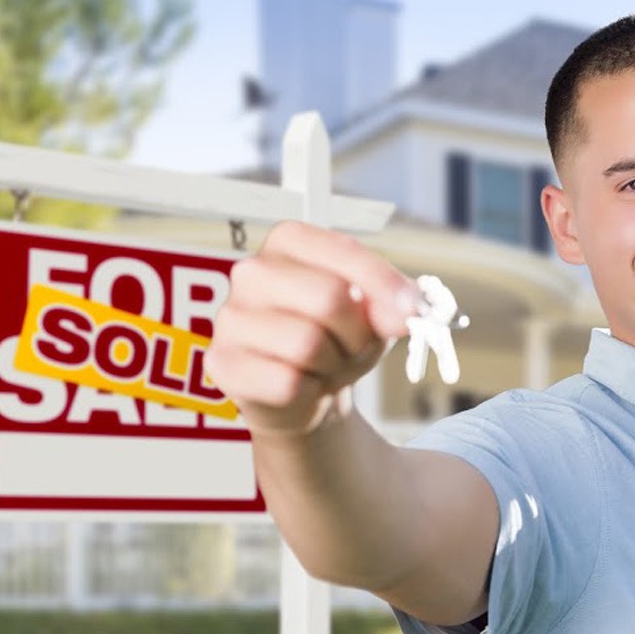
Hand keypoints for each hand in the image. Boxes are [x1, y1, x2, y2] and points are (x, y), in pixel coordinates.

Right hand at [205, 221, 420, 435]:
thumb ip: (395, 304)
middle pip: (329, 298)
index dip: (385, 284)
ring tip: (324, 364)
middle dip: (357, 333)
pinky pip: (285, 382)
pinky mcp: (222, 363)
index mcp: (289, 242)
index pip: (345, 252)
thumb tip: (409, 309)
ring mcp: (231, 317)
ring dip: (332, 365)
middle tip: (352, 345)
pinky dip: (308, 392)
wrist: (307, 391)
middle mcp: (252, 272)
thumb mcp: (377, 314)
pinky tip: (300, 384)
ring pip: (307, 344)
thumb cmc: (339, 338)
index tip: (413, 309)